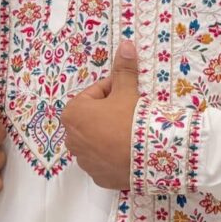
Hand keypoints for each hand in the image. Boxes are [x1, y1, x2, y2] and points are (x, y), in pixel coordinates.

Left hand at [62, 40, 139, 189]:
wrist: (150, 156)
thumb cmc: (131, 120)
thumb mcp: (127, 91)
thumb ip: (123, 69)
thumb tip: (125, 45)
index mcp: (73, 113)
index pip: (95, 94)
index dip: (114, 91)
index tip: (128, 94)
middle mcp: (71, 138)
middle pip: (94, 118)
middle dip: (110, 113)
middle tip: (131, 113)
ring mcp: (83, 160)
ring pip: (98, 140)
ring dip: (110, 134)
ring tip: (131, 133)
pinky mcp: (97, 176)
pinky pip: (104, 160)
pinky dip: (113, 155)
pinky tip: (129, 150)